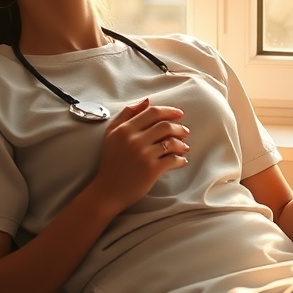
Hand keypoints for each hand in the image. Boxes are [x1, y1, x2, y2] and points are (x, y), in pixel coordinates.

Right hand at [89, 98, 190, 212]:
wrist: (107, 191)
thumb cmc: (111, 162)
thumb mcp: (112, 134)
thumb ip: (127, 114)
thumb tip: (147, 101)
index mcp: (124, 129)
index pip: (152, 113)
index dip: (169, 111)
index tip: (179, 114)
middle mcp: (134, 140)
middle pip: (165, 126)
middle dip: (179, 127)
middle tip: (185, 131)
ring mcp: (143, 155)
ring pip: (171, 142)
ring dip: (181, 143)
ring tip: (184, 146)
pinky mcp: (151, 170)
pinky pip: (173, 159)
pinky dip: (181, 159)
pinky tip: (182, 160)